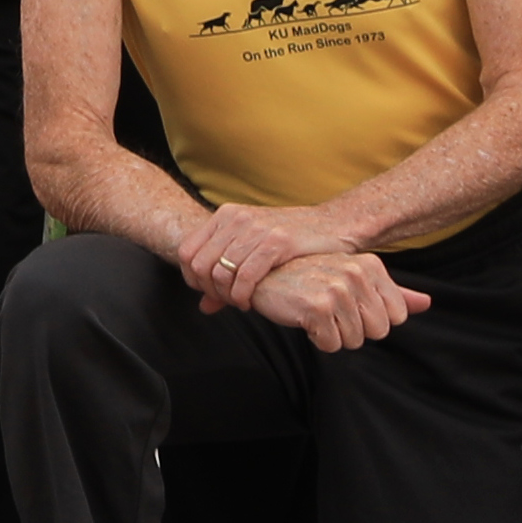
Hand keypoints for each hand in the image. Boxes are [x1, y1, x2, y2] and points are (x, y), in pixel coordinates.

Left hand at [178, 200, 355, 311]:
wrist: (334, 225)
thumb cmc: (292, 242)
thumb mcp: (252, 250)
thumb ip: (225, 275)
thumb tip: (203, 307)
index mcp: (226, 215)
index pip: (187, 252)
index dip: (192, 280)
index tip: (211, 293)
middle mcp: (237, 218)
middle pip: (199, 265)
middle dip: (210, 291)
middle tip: (227, 302)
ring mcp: (256, 228)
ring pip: (220, 273)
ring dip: (227, 297)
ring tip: (241, 303)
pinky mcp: (277, 242)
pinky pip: (245, 276)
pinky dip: (242, 296)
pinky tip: (250, 303)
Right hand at [247, 250, 423, 348]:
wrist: (262, 275)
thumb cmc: (309, 278)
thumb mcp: (355, 279)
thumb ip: (394, 293)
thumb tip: (427, 304)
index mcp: (370, 265)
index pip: (396, 317)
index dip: (371, 319)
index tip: (349, 305)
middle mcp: (357, 273)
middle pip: (378, 332)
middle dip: (353, 329)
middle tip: (330, 310)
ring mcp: (338, 289)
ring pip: (354, 341)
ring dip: (333, 334)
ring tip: (315, 312)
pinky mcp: (318, 307)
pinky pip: (332, 345)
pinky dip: (317, 339)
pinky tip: (304, 318)